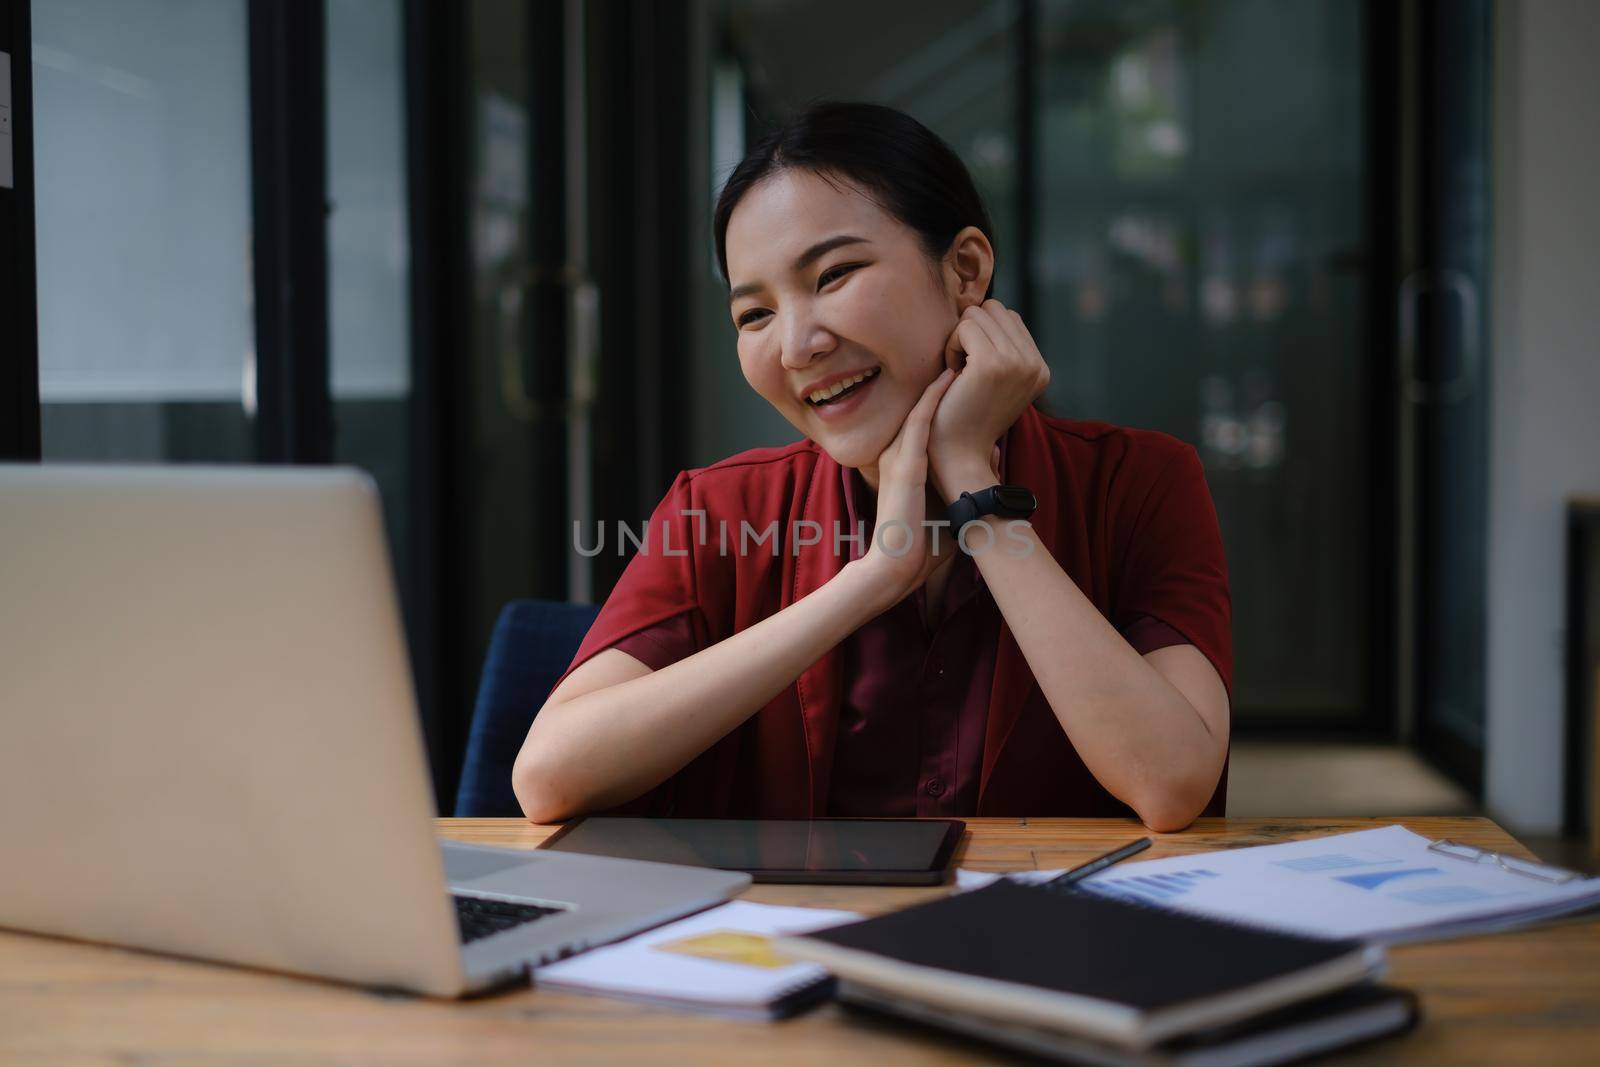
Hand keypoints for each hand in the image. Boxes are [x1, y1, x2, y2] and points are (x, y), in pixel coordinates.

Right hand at [858, 368, 956, 606]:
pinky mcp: (905, 465)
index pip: (925, 419)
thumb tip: (993, 450)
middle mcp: (898, 453)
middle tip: (961, 354)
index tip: (966, 374)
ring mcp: (899, 457)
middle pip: (920, 406)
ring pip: (919, 406)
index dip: (944, 394)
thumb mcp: (946, 501)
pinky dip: (933, 397)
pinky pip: (918, 421)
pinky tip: (949, 376)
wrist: (895, 567)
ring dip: (939, 381)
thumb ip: (965, 475)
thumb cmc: (920, 544)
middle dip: (940, 379)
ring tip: (957, 354)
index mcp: (905, 461)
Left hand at [928, 299, 1050, 500]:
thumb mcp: (997, 380)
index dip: (983, 336)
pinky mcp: (993, 363)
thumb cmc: (966, 417)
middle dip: (972, 332)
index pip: (1008, 317)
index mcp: (1040, 368)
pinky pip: (965, 326)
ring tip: (959, 373)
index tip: (974, 370)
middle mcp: (1035, 364)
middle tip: (963, 369)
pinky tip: (953, 375)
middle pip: (994, 308)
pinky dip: (951, 346)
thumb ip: (1003, 347)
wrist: (959, 455)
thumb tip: (989, 307)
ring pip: (978, 313)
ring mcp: (1017, 362)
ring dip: (960, 339)